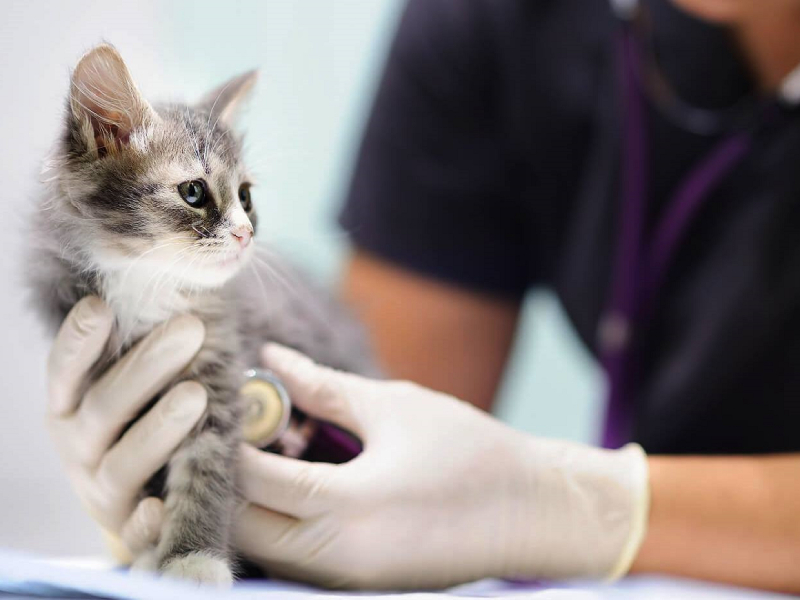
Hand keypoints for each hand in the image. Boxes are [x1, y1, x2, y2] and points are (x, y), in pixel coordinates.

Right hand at [46, 296, 206, 559]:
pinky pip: (135, 529)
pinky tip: (159, 507)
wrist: (144, 496)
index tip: (101, 306)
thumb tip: (184, 292)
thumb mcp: (135, 386)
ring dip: (159, 428)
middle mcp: (78, 446)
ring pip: (124, 462)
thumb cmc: (143, 421)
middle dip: (148, 365)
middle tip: (191, 328)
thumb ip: (143, 349)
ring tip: (196, 395)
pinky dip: (145, 521)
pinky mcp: (129, 529)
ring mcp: (102, 490)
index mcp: (71, 406)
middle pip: (105, 406)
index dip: (79, 340)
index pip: (66, 370)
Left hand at [232, 345, 649, 588]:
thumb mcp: (394, 407)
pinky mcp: (361, 585)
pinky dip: (283, 525)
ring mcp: (349, 580)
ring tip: (266, 455)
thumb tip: (271, 359)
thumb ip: (322, 387)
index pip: (253, 482)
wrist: (535, 512)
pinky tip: (296, 483)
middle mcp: (338, 558)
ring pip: (266, 549)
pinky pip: (297, 559)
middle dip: (230, 482)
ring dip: (253, 506)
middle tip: (238, 432)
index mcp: (348, 508)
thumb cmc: (472, 452)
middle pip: (245, 528)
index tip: (222, 405)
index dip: (228, 441)